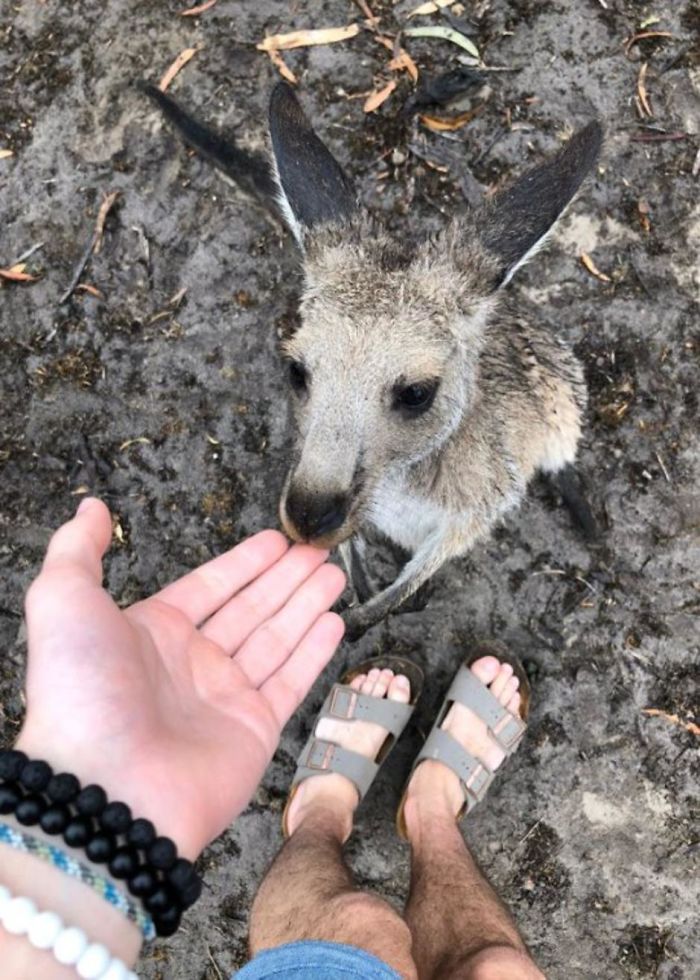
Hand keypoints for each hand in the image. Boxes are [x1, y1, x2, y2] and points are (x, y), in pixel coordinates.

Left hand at [16, 498, 345, 856]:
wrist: (105, 788)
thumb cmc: (82, 692)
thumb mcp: (63, 602)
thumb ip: (79, 550)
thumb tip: (91, 507)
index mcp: (152, 634)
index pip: (210, 587)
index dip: (244, 563)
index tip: (277, 540)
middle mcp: (191, 664)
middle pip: (251, 609)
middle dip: (285, 578)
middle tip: (319, 551)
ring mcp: (225, 698)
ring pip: (277, 638)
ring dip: (306, 605)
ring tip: (335, 574)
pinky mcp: (254, 730)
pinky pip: (291, 681)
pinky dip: (314, 651)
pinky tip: (334, 621)